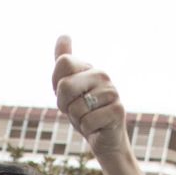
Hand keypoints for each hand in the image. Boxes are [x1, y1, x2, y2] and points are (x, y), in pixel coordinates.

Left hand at [52, 35, 128, 159]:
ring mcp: (112, 92)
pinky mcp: (118, 110)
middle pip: (64, 85)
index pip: (62, 63)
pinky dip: (88, 129)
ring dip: (77, 120)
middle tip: (77, 111)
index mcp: (90, 68)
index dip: (57, 85)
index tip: (68, 95)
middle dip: (65, 105)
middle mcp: (103, 75)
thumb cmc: (85, 113)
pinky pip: (87, 121)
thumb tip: (64, 35)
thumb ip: (64, 63)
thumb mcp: (69, 88)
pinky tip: (97, 127)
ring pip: (75, 107)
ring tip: (89, 119)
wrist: (104, 139)